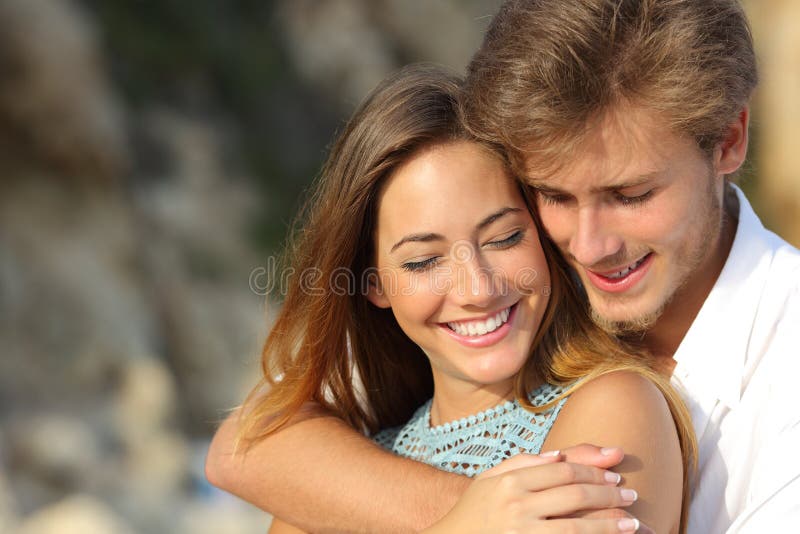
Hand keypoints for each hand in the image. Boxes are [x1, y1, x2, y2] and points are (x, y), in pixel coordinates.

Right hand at [423, 446, 643, 533]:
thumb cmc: (473, 510)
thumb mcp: (490, 479)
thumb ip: (523, 463)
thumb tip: (560, 455)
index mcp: (509, 482)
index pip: (563, 470)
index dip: (594, 472)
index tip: (614, 476)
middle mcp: (516, 506)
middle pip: (575, 495)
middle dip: (609, 495)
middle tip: (631, 495)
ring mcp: (522, 533)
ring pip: (577, 527)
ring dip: (610, 524)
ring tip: (633, 524)